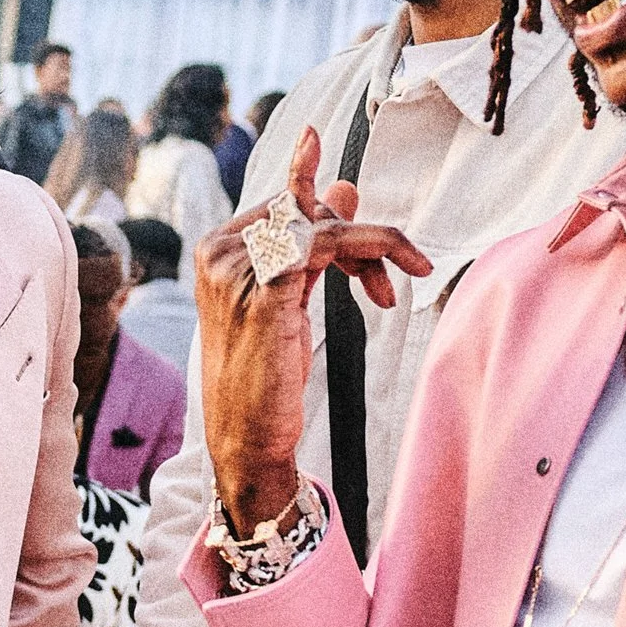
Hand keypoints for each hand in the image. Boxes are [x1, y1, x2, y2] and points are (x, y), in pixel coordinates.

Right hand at [194, 125, 430, 536]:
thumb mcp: (292, 300)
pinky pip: (328, 242)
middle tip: (390, 282)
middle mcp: (220, 251)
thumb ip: (313, 241)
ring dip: (376, 245)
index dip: (336, 221)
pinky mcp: (266, 288)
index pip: (288, 206)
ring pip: (325, 223)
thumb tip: (343, 186)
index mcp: (217, 248)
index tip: (380, 242)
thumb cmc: (264, 379)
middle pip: (307, 210)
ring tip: (408, 273)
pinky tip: (387, 282)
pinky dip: (369, 248)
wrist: (248, 440)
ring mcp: (238, 267)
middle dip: (360, 240)